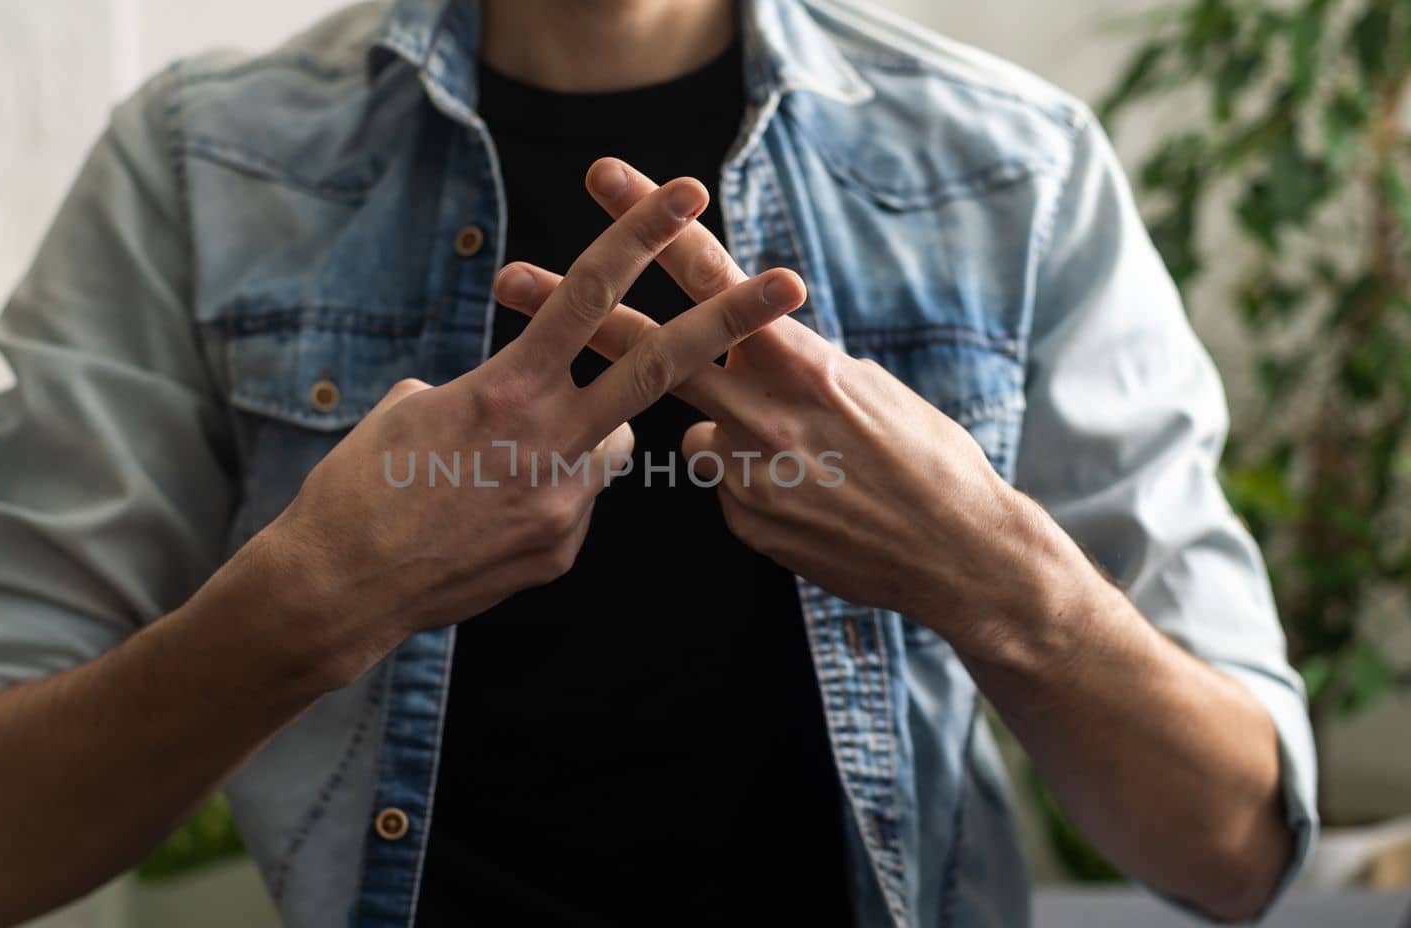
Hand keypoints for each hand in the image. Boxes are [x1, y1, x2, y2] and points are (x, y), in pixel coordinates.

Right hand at [262, 174, 808, 685]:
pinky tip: (488, 517)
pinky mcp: (562, 549)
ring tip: (494, 468)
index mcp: (507, 390)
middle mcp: (550, 442)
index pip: (587, 297)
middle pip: (657, 368)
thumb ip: (485, 388)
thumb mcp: (412, 409)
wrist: (339, 590)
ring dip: (578, 437)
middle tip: (790, 286)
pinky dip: (545, 496)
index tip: (687, 195)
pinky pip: (574, 502)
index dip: (641, 238)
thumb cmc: (359, 485)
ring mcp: (564, 503)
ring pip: (607, 445)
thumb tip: (527, 396)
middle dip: (728, 322)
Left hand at [495, 158, 1066, 654]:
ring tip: (815, 468)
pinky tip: (814, 509)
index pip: (711, 279)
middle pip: (650, 349)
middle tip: (509, 276)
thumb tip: (739, 369)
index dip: (653, 226)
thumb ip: (789, 371)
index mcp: (801, 360)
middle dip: (576, 311)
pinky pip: (730, 488)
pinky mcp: (744, 518)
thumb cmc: (924, 458)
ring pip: (699, 432)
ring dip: (737, 438)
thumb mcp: (864, 389)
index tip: (606, 181)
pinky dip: (761, 491)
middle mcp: (764, 408)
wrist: (958, 554)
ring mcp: (748, 468)